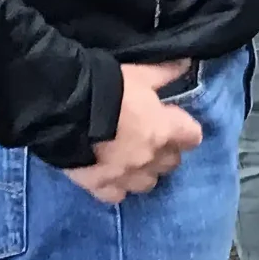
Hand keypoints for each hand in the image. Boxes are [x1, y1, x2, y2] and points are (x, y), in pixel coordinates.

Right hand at [65, 60, 201, 203]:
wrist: (65, 110)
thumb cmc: (109, 89)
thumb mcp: (141, 74)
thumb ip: (166, 72)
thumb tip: (186, 62)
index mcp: (165, 130)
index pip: (193, 138)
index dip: (186, 131)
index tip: (176, 124)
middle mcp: (150, 158)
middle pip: (171, 163)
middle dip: (165, 152)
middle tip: (152, 140)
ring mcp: (125, 175)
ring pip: (147, 183)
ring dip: (144, 173)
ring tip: (133, 161)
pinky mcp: (99, 186)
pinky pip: (116, 196)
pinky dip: (116, 188)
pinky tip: (110, 176)